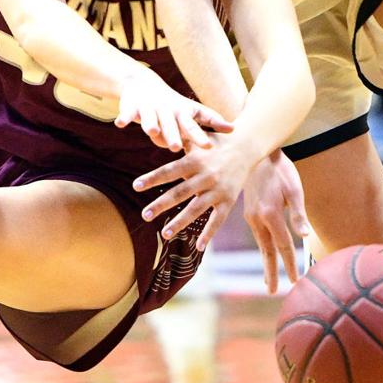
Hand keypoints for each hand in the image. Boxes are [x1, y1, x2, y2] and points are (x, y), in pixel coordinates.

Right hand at [116, 67, 231, 151]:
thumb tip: (234, 129)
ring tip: (152, 131)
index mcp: (183, 113)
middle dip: (174, 135)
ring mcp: (150, 107)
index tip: (210, 146)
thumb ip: (210, 121)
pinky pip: (128, 112)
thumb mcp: (191, 112)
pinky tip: (121, 123)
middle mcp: (168, 109)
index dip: (201, 135)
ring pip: (151, 118)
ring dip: (151, 124)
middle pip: (172, 124)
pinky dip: (125, 117)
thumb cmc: (172, 105)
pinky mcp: (133, 106)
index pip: (194, 125)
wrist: (143, 84)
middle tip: (176, 147)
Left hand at [133, 130, 257, 253]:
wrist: (246, 146)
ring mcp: (217, 189)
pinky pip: (218, 220)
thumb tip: (155, 135)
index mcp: (194, 160)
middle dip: (161, 204)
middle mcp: (205, 176)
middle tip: (145, 215)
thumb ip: (177, 140)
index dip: (152, 178)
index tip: (136, 186)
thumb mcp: (196, 139)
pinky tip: (199, 247)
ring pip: (196, 209)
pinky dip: (209, 233)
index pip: (169, 171)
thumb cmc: (215, 141)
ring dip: (180, 222)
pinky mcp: (229, 200)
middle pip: (179, 193)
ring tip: (164, 234)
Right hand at [242, 150, 308, 294]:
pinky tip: (267, 255)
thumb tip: (305, 235)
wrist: (258, 155)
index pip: (283, 246)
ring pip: (261, 245)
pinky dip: (263, 249)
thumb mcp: (294, 190)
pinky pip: (258, 236)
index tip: (295, 281)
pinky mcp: (249, 213)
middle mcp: (257, 218)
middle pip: (267, 251)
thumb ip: (298, 214)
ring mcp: (251, 216)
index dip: (290, 264)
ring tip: (268, 280)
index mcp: (270, 214)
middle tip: (272, 292)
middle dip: (270, 272)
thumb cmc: (281, 171)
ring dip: (266, 262)